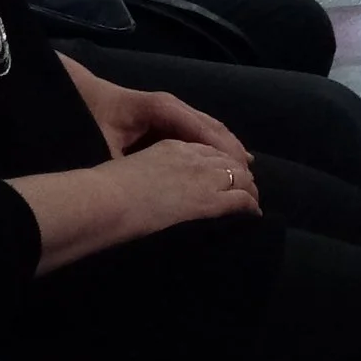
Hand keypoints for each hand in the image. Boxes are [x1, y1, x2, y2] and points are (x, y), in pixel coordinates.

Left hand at [64, 61, 252, 168]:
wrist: (78, 94)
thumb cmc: (91, 119)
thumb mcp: (105, 145)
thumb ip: (131, 162)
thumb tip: (155, 183)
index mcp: (163, 109)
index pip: (203, 130)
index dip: (223, 152)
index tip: (241, 175)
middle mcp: (174, 105)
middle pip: (213, 127)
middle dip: (233, 151)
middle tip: (251, 180)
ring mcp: (172, 108)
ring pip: (209, 126)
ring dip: (228, 146)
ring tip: (246, 170)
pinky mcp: (168, 114)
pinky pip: (200, 128)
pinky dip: (216, 142)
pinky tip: (226, 157)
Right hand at [106, 137, 261, 233]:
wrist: (108, 200)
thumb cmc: (108, 191)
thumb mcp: (130, 170)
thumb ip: (146, 174)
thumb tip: (147, 189)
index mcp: (172, 147)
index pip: (207, 150)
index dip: (220, 162)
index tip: (225, 172)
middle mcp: (192, 157)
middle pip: (227, 161)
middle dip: (239, 173)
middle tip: (245, 188)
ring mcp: (202, 177)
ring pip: (239, 177)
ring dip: (248, 189)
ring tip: (252, 202)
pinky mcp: (207, 200)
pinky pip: (240, 199)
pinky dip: (250, 205)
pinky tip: (253, 214)